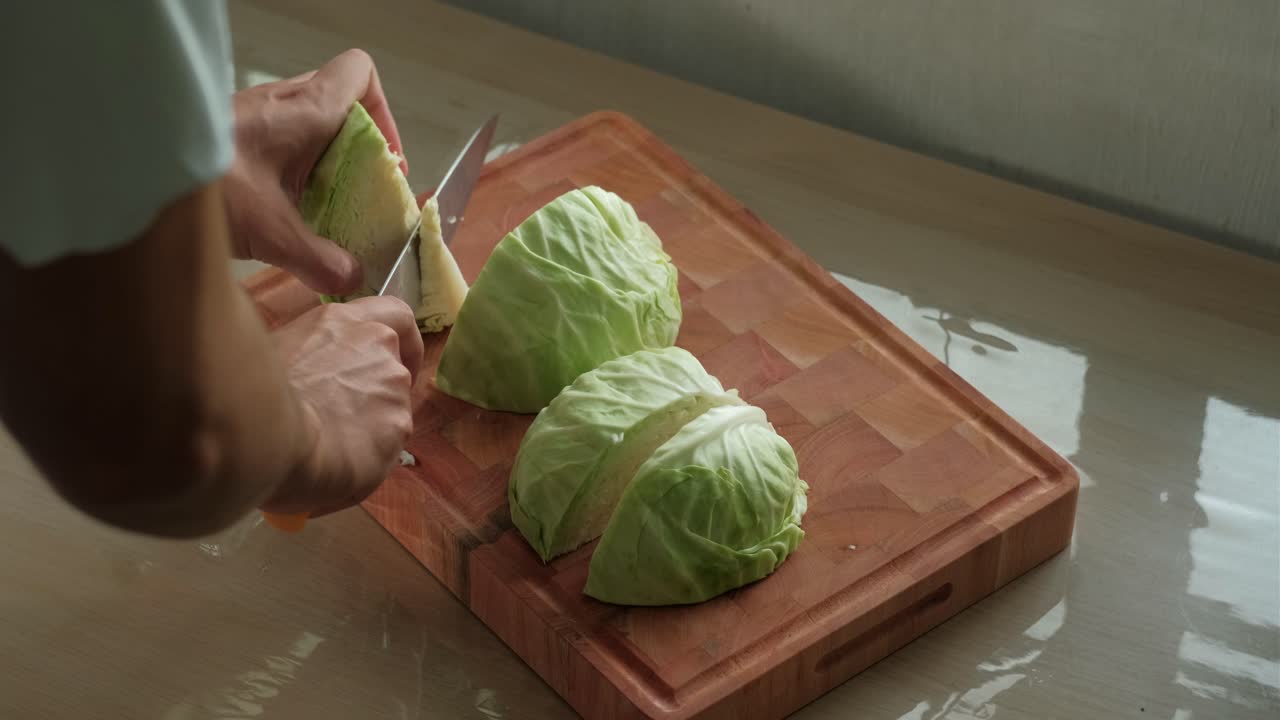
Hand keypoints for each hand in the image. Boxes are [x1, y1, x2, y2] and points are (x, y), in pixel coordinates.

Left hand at [225, 49, 408, 294]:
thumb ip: (320, 260)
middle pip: (340, 106)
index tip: (383, 160)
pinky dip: (291, 173)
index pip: (360, 75)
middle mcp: (282, 104)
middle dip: (358, 150)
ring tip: (325, 209)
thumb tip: (354, 281)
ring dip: (323, 164)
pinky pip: (278, 144)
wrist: (128, 173)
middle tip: (361, 193)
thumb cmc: (203, 186)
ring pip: (308, 126)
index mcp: (305, 111)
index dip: (383, 113)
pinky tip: (283, 214)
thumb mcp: (271, 232)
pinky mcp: (232, 138)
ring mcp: (255, 117)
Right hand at [261, 296, 423, 517]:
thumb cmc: (250, 393)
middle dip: (380, 391)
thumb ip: (313, 354)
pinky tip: (342, 461)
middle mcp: (377, 343)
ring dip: (374, 424)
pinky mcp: (400, 422)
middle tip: (352, 414)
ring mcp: (392, 382)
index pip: (397, 315)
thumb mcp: (276, 354)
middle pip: (396, 367)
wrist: (260, 433)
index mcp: (344, 321)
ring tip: (335, 446)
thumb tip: (314, 374)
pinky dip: (373, 453)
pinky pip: (392, 441)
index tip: (397, 360)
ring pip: (395, 406)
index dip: (404, 341)